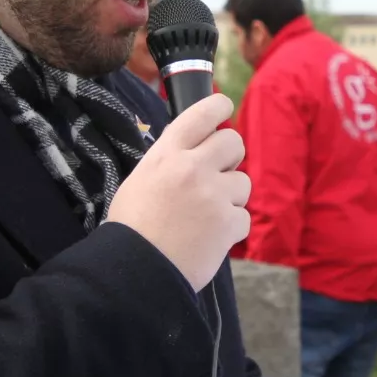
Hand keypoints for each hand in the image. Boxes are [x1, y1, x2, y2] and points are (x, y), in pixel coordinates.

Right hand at [104, 94, 249, 290]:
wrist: (136, 270)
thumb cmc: (133, 229)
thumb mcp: (140, 180)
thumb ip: (168, 160)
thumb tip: (194, 149)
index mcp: (166, 155)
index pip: (201, 114)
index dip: (218, 106)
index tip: (225, 106)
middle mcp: (192, 168)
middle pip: (233, 142)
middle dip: (231, 157)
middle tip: (219, 173)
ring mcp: (213, 194)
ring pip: (243, 181)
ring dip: (231, 197)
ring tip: (206, 216)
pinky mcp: (228, 222)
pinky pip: (243, 217)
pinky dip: (231, 229)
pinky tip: (209, 238)